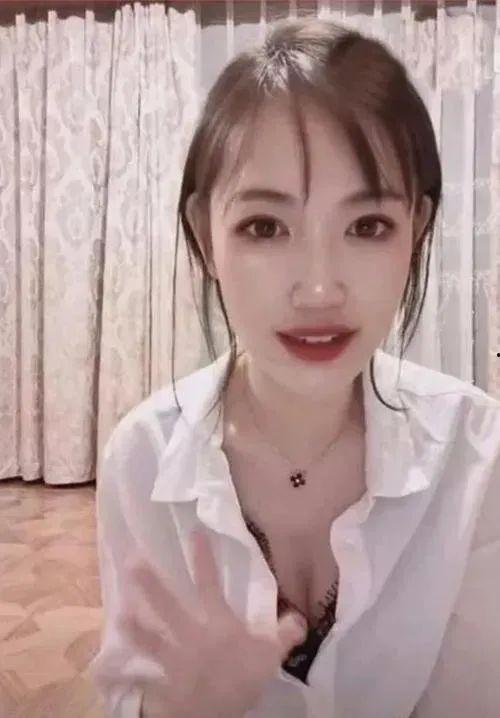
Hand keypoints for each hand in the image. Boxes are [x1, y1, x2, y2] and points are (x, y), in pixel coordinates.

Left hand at [120, 530, 307, 717]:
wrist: (218, 715)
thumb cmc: (244, 680)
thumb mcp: (271, 656)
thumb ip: (283, 634)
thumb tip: (300, 616)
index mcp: (218, 624)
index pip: (209, 584)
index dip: (202, 559)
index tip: (193, 534)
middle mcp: (192, 635)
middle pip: (168, 605)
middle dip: (150, 584)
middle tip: (131, 563)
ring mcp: (175, 659)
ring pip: (152, 638)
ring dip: (135, 626)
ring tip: (118, 611)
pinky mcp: (166, 683)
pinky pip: (148, 680)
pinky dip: (136, 679)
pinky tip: (116, 674)